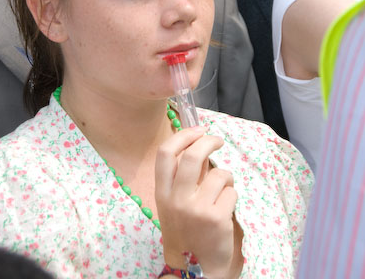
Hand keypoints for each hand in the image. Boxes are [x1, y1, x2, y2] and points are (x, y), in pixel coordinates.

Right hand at [155, 127, 238, 278]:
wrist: (194, 270)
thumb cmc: (186, 230)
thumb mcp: (176, 203)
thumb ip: (186, 176)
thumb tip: (200, 144)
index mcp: (163, 193)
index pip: (166, 154)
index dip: (183, 136)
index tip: (198, 130)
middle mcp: (177, 200)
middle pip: (193, 155)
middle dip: (208, 141)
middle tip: (217, 141)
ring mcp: (197, 209)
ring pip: (219, 173)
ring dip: (225, 177)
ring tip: (222, 190)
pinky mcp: (217, 219)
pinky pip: (232, 192)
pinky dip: (232, 196)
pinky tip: (225, 209)